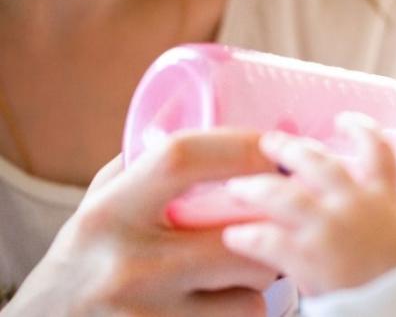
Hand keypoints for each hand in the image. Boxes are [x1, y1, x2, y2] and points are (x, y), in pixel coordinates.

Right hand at [2, 129, 280, 316]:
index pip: (183, 158)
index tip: (271, 147)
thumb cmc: (84, 256)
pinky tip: (226, 294)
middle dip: (270, 221)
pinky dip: (245, 304)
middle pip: (238, 232)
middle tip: (278, 212)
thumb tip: (221, 130)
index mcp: (109, 211)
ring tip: (247, 258)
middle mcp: (128, 263)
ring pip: (252, 285)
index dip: (238, 146)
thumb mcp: (100, 202)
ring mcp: (149, 312)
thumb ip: (148, 167)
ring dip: (263, 270)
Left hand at [221, 113, 395, 296]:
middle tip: (269, 143)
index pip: (378, 149)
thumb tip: (375, 204)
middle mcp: (355, 204)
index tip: (344, 119)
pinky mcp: (308, 258)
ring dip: (257, 188)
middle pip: (318, 163)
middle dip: (290, 149)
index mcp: (383, 197)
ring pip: (284, 196)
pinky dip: (248, 237)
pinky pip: (268, 241)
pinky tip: (234, 236)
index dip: (361, 129)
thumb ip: (385, 212)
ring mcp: (330, 229)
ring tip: (238, 187)